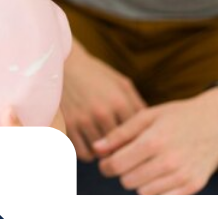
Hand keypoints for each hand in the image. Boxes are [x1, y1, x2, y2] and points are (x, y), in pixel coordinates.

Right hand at [60, 46, 146, 160]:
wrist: (65, 64)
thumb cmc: (97, 74)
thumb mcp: (122, 83)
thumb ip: (138, 105)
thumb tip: (152, 129)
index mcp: (119, 102)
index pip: (136, 134)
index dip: (139, 141)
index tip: (140, 144)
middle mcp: (102, 112)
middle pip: (120, 146)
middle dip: (123, 149)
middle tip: (125, 150)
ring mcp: (83, 120)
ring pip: (101, 153)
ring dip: (106, 153)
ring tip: (108, 148)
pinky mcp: (68, 125)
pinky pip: (83, 153)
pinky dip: (89, 154)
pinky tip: (93, 147)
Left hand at [93, 89, 217, 194]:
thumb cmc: (178, 115)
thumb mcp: (147, 116)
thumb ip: (119, 134)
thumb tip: (96, 150)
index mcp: (153, 141)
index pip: (116, 165)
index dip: (106, 165)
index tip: (107, 161)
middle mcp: (169, 161)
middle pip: (127, 181)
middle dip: (123, 172)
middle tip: (130, 160)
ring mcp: (183, 176)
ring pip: (143, 193)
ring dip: (139, 181)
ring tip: (147, 164)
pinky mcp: (194, 185)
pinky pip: (162, 198)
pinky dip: (156, 189)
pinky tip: (160, 173)